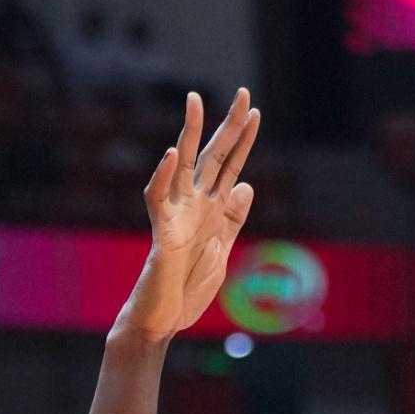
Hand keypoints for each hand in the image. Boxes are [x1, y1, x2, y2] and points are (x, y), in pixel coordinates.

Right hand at [119, 88, 260, 340]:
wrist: (163, 320)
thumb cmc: (187, 288)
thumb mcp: (222, 250)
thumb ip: (233, 218)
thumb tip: (246, 184)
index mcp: (211, 210)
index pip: (230, 167)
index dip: (243, 141)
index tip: (255, 112)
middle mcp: (194, 205)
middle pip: (213, 156)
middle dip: (228, 126)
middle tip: (242, 93)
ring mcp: (176, 214)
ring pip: (183, 166)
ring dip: (189, 134)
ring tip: (195, 102)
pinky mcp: (161, 231)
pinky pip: (159, 198)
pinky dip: (164, 177)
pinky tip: (173, 155)